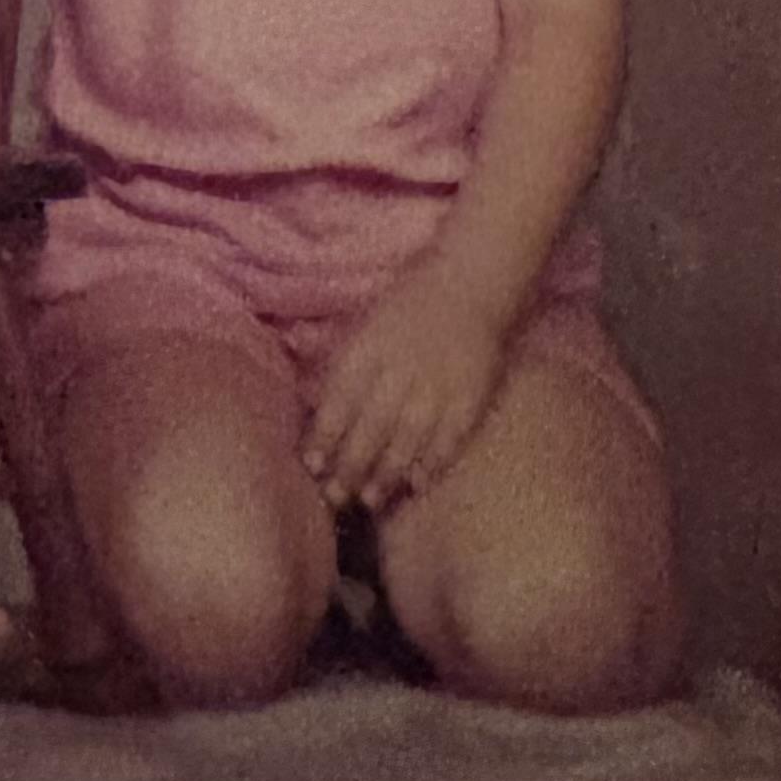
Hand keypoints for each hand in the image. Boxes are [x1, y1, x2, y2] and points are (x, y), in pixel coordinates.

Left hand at [301, 263, 508, 512]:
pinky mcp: (470, 396)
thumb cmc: (410, 301)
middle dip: (349, 466)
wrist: (470, 281)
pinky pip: (449, 438)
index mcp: (369, 347)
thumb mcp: (367, 323)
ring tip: (369, 500)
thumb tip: (318, 406)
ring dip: (386, 473)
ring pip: (407, 439)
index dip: (324, 436)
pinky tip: (418, 485)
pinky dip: (433, 463)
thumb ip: (348, 364)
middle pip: (370, 426)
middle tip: (334, 497)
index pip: (340, 400)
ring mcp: (437, 385)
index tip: (310, 466)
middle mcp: (400, 369)